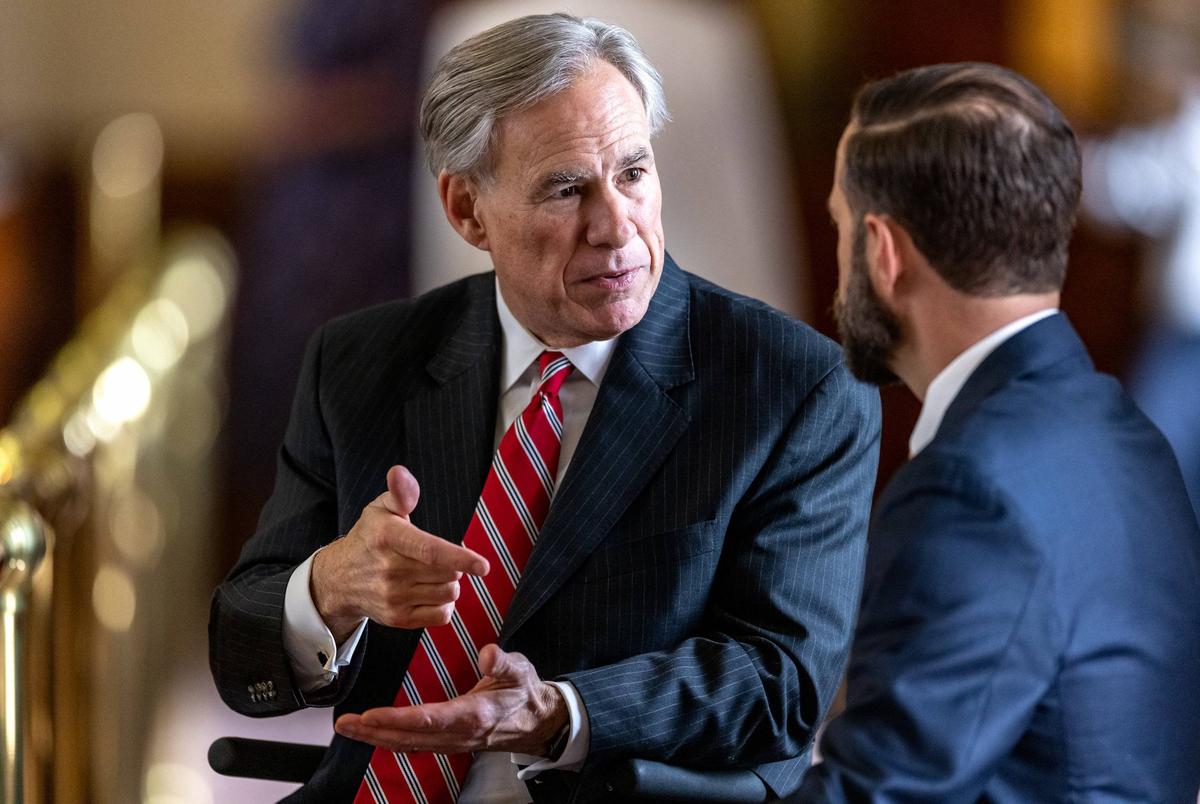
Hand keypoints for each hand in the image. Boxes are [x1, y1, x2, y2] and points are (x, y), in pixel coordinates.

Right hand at [311, 465, 488, 640]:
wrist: (340, 579)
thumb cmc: (369, 538)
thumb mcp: (381, 509)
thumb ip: (400, 492)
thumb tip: (398, 472)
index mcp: (387, 537)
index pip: (430, 551)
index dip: (460, 557)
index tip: (483, 565)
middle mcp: (389, 569)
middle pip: (449, 573)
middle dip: (455, 565)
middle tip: (438, 558)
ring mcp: (392, 597)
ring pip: (449, 593)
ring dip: (450, 583)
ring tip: (432, 573)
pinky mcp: (398, 618)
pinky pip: (441, 615)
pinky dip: (444, 604)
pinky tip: (429, 591)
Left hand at [334, 645, 567, 755]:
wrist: (538, 721)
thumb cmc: (525, 692)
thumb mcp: (520, 671)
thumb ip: (503, 663)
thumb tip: (487, 654)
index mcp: (474, 715)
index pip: (429, 719)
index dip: (398, 718)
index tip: (371, 714)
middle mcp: (459, 734)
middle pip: (409, 737)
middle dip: (375, 731)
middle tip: (344, 723)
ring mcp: (453, 742)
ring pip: (408, 744)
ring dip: (377, 737)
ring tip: (349, 728)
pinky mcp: (450, 742)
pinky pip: (415, 744)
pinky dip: (391, 740)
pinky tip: (375, 734)